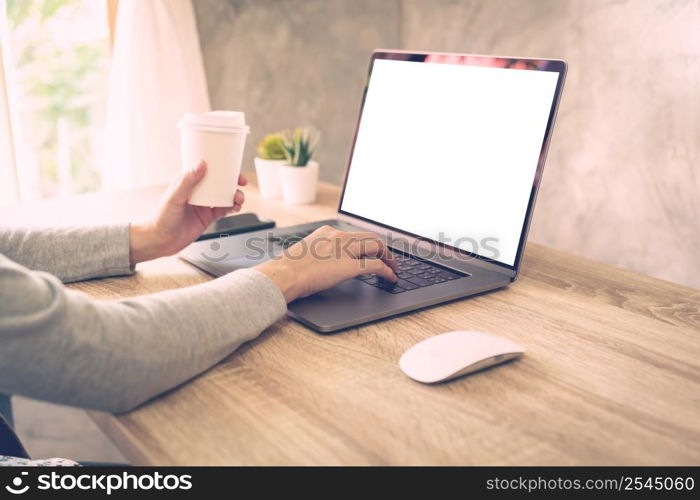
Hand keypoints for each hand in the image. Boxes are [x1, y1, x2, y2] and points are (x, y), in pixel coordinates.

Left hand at [129, 161, 246, 263]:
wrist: (161, 241)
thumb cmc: (161, 218)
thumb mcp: (174, 197)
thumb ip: (188, 181)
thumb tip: (201, 164)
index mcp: (187, 182)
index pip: (206, 170)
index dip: (221, 167)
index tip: (231, 166)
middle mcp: (197, 191)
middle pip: (219, 182)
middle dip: (233, 181)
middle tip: (241, 181)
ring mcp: (204, 204)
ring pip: (224, 195)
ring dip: (235, 195)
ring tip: (239, 199)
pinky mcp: (208, 217)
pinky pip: (224, 209)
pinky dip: (233, 207)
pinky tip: (236, 207)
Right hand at [255, 225, 397, 301]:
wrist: (284, 275)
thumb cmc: (288, 269)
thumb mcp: (307, 252)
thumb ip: (321, 252)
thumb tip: (328, 262)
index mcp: (328, 232)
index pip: (355, 234)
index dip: (368, 243)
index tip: (372, 250)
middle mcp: (339, 237)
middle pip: (370, 237)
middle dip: (383, 249)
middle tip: (389, 259)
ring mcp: (345, 250)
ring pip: (377, 247)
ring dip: (389, 258)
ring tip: (394, 268)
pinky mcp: (349, 266)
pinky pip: (376, 266)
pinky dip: (387, 271)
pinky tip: (391, 278)